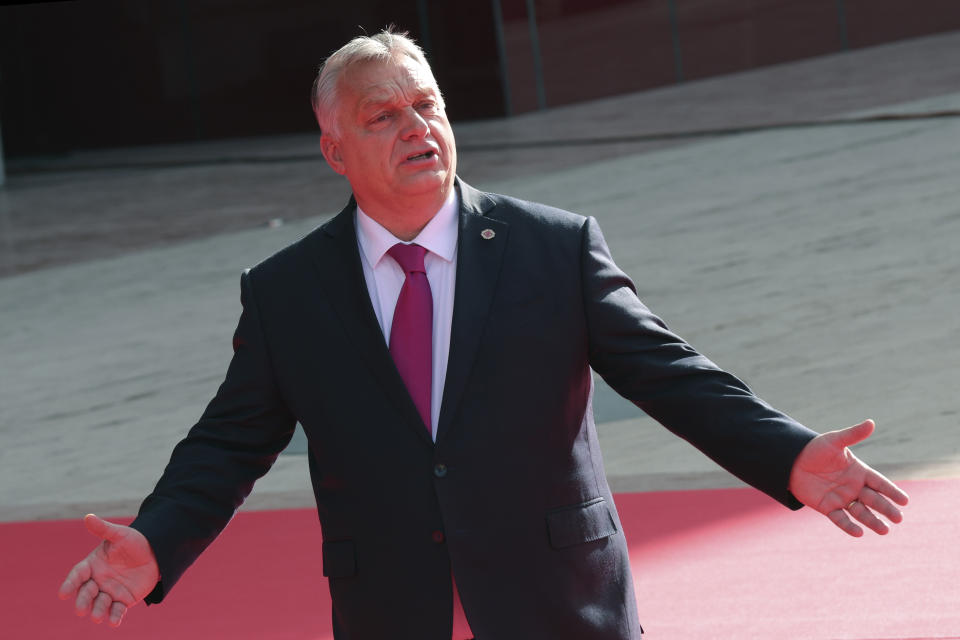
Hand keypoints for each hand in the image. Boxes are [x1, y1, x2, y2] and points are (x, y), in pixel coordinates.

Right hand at [58, 514, 159, 626]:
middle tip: (81, 609)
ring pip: (100, 605)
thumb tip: (88, 517)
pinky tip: (114, 622)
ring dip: (98, 611)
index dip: (70, 584)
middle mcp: (98, 581)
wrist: (155, 552)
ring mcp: (110, 592)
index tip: (64, 594)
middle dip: (82, 602)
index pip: (77, 575)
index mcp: (92, 565)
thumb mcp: (119, 534)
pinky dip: (114, 617)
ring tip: (98, 615)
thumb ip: (103, 529)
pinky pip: (117, 611)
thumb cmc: (133, 542)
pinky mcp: (124, 600)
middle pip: (85, 594)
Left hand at [789, 419, 908, 536]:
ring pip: (860, 512)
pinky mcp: (827, 507)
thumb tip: (871, 422)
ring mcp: (841, 498)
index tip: (905, 501)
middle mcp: (853, 487)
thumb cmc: (816, 449)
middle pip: (874, 500)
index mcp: (859, 471)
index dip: (892, 491)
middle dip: (886, 509)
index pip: (880, 483)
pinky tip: (859, 533)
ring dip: (872, 521)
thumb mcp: (835, 441)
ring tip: (885, 531)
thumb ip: (853, 435)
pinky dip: (849, 526)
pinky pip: (840, 519)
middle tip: (898, 518)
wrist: (792, 461)